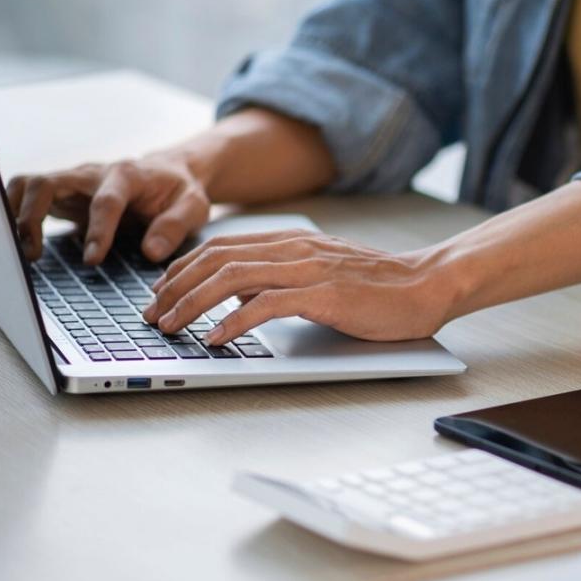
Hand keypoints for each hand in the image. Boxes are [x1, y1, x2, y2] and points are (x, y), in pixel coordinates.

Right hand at [6, 153, 209, 264]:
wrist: (170, 172)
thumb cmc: (180, 191)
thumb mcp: (193, 206)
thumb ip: (175, 226)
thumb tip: (150, 252)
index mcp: (127, 175)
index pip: (105, 201)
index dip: (98, 230)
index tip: (93, 260)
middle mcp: (93, 174)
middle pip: (47, 183)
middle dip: (33, 216)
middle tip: (33, 254)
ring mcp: (73, 182)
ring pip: (28, 184)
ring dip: (14, 213)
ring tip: (19, 249)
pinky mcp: (63, 194)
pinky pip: (27, 196)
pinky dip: (14, 214)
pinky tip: (16, 241)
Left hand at [142, 230, 454, 342]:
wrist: (427, 285)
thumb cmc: (379, 287)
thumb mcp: (322, 275)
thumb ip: (282, 280)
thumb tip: (239, 300)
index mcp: (292, 242)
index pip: (221, 247)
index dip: (182, 269)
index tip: (160, 293)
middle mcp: (294, 249)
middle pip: (216, 260)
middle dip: (175, 288)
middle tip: (152, 315)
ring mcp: (309, 270)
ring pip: (233, 278)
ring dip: (193, 304)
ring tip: (172, 327)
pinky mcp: (324, 295)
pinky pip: (267, 305)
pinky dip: (234, 322)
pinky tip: (217, 339)